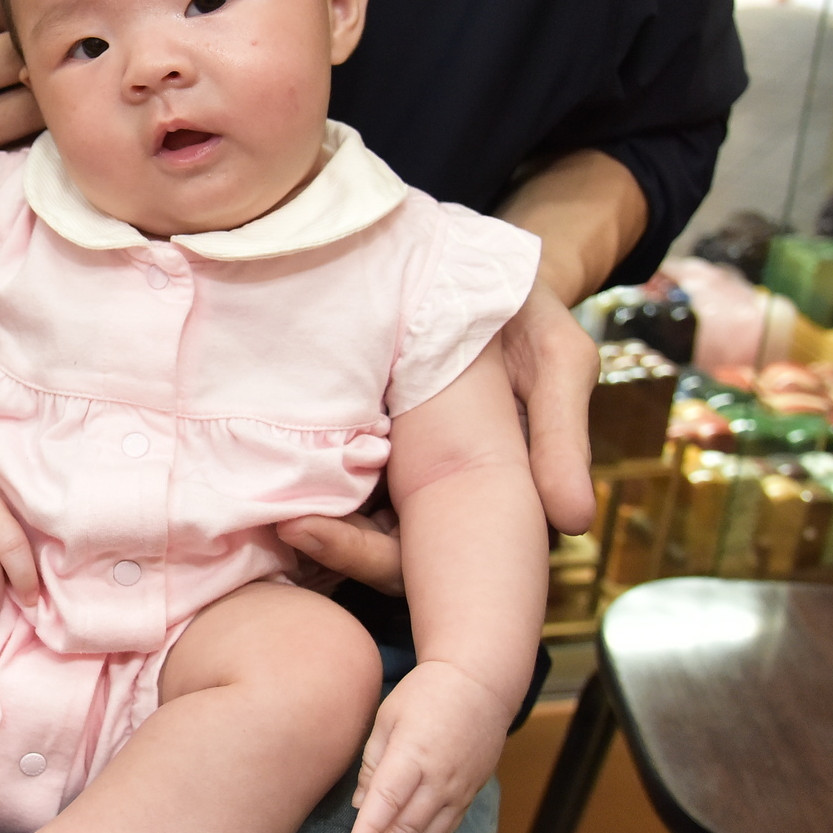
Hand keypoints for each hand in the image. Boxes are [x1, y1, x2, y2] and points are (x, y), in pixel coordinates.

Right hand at [0, 0, 43, 233]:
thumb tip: (39, 18)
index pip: (14, 60)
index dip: (31, 39)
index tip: (28, 32)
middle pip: (29, 113)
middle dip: (42, 84)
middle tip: (40, 65)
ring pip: (21, 155)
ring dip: (31, 127)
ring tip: (16, 97)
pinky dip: (5, 164)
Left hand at [273, 277, 599, 590]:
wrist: (484, 271)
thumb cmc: (528, 319)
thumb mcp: (556, 362)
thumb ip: (561, 437)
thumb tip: (574, 522)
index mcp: (481, 497)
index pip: (419, 560)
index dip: (367, 559)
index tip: (305, 532)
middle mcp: (430, 494)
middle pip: (374, 552)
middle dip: (327, 547)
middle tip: (279, 523)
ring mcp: (394, 468)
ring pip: (346, 519)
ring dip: (307, 516)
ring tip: (257, 502)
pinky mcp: (363, 435)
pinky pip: (329, 470)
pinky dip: (300, 473)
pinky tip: (260, 463)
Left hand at [344, 659, 512, 832]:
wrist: (480, 685)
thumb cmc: (426, 694)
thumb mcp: (389, 717)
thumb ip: (373, 763)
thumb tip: (358, 805)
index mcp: (413, 753)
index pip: (388, 799)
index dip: (370, 830)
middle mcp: (438, 778)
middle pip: (406, 827)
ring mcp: (456, 790)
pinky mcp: (467, 796)